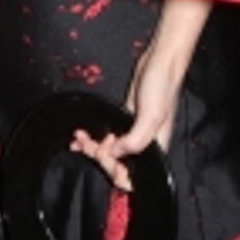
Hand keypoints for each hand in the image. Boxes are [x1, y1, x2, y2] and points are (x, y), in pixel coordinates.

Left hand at [71, 44, 180, 192]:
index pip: (133, 177)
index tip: (104, 155)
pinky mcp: (123, 124)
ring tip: (79, 138)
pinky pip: (106, 140)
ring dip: (92, 149)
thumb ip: (134, 141)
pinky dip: (93, 141)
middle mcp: (144, 147)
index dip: (115, 171)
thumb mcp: (152, 117)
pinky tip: (81, 138)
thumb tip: (113, 154)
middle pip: (118, 166)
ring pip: (109, 153)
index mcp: (155, 151)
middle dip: (99, 158)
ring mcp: (132, 135)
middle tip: (86, 143)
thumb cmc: (161, 88)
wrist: (159, 62)